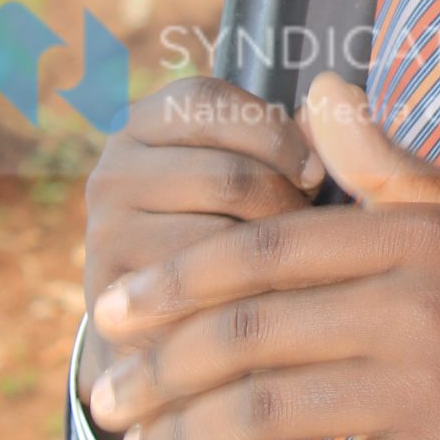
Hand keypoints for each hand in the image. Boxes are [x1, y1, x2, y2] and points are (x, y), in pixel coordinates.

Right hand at [78, 79, 324, 439]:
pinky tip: (264, 316)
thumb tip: (334, 96)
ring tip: (289, 275)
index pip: (207, 101)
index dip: (273, 132)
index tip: (313, 171)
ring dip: (273, 266)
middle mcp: (113, 172)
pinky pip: (203, 300)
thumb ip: (296, 139)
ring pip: (220, 242)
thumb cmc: (241, 239)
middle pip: (228, 175)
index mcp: (146, 126)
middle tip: (305, 239)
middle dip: (284, 210)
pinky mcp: (114, 301)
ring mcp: (105, 235)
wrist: (178, 343)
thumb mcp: (263, 177)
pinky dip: (248, 308)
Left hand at [83, 71, 439, 439]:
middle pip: (249, 331)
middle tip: (104, 392)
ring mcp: (426, 390)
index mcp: (412, 237)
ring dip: (188, 437)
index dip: (177, 279)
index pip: (264, 250)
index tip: (116, 306)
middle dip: (159, 366)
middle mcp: (411, 306)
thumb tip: (318, 92)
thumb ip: (384, 165)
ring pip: (270, 410)